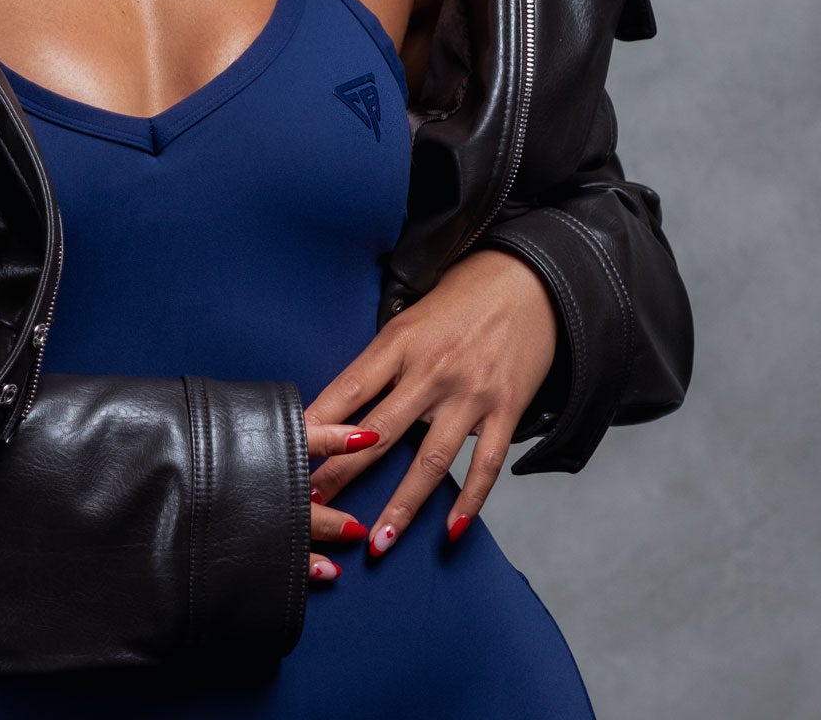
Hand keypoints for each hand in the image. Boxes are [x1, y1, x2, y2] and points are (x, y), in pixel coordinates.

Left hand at [304, 249, 556, 557]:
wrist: (532, 279)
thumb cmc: (461, 297)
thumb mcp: (410, 316)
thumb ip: (381, 360)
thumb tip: (340, 406)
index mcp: (398, 342)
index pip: (348, 389)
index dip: (317, 427)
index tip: (289, 457)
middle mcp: (431, 370)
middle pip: (377, 432)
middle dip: (341, 474)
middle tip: (312, 508)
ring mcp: (470, 393)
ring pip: (430, 458)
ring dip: (402, 504)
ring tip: (378, 541)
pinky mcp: (507, 409)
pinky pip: (485, 463)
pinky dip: (470, 500)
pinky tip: (451, 531)